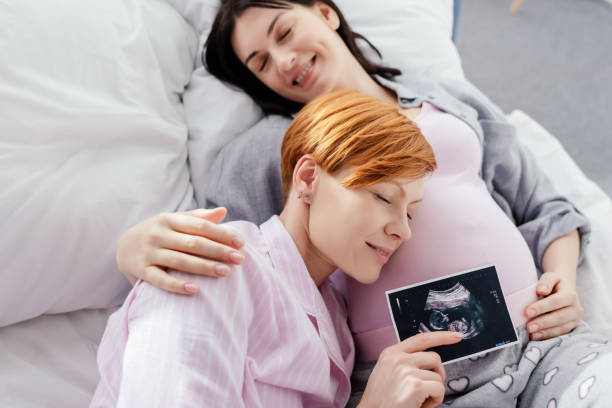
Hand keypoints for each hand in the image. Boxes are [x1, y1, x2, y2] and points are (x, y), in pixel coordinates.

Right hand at [116, 208, 244, 294]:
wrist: (123, 245)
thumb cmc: (159, 233)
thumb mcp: (174, 221)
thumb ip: (198, 217)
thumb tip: (223, 211)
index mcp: (170, 220)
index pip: (200, 226)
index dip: (222, 234)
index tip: (241, 243)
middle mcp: (159, 234)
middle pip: (194, 243)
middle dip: (218, 251)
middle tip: (240, 259)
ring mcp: (149, 253)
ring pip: (180, 261)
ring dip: (204, 267)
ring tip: (226, 272)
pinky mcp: (141, 270)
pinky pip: (161, 280)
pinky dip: (177, 285)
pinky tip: (195, 290)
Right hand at [358, 331, 461, 407]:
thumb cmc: (381, 400)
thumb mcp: (387, 372)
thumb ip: (403, 361)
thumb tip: (430, 361)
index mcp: (391, 353)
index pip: (421, 338)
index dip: (441, 336)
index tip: (457, 336)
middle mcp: (398, 358)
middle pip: (434, 358)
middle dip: (437, 375)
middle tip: (428, 391)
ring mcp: (406, 370)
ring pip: (438, 377)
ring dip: (433, 391)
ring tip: (418, 400)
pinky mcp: (415, 385)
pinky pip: (439, 389)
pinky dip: (435, 400)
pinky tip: (421, 405)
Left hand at [525, 271, 583, 340]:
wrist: (564, 290)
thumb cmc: (554, 284)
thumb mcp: (551, 277)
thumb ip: (546, 282)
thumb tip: (540, 291)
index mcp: (571, 295)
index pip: (555, 302)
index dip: (541, 307)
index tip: (527, 312)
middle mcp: (576, 308)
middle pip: (559, 317)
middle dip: (543, 323)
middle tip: (529, 327)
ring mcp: (575, 320)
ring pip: (561, 328)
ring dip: (545, 332)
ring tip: (532, 334)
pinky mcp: (571, 327)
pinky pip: (560, 334)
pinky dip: (548, 336)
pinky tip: (536, 337)